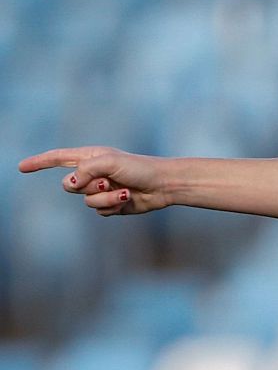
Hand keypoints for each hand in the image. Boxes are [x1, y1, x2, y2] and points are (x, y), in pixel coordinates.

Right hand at [18, 146, 170, 215]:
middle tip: (107, 182)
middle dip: (86, 186)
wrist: (163, 185)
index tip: (22, 167)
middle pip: (69, 186)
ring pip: (86, 201)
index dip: (39, 162)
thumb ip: (85, 170)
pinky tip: (127, 199)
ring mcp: (101, 190)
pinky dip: (112, 207)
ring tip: (124, 191)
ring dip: (105, 198)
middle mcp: (93, 173)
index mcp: (90, 157)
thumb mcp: (109, 162)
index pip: (58, 158)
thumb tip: (70, 183)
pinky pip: (99, 211)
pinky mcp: (111, 204)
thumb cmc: (139, 168)